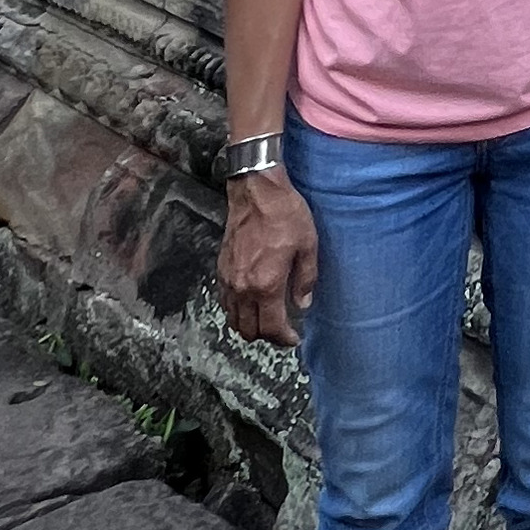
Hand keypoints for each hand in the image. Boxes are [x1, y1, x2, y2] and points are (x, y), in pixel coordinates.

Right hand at [216, 172, 317, 344]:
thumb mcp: (308, 245)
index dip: (283, 339)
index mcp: (266, 284)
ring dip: (249, 326)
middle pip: (248, 330)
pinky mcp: (221, 269)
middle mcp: (243, 287)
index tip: (293, 338)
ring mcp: (229, 280)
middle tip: (282, 331)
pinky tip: (251, 303)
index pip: (271, 327)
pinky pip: (225, 302)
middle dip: (266, 336)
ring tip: (267, 320)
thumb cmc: (284, 214)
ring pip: (233, 319)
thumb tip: (303, 304)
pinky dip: (237, 311)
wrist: (255, 191)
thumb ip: (305, 279)